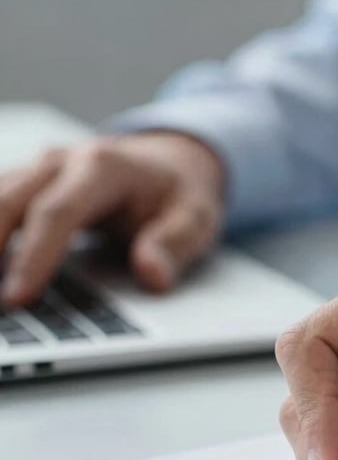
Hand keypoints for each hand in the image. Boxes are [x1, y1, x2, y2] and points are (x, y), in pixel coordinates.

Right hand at [0, 131, 224, 305]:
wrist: (171, 161)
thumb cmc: (179, 193)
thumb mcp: (195, 219)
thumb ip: (173, 245)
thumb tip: (152, 275)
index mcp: (104, 167)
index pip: (57, 213)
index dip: (34, 257)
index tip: (17, 298)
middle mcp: (63, 161)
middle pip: (8, 202)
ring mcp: (40, 170)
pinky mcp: (28, 183)